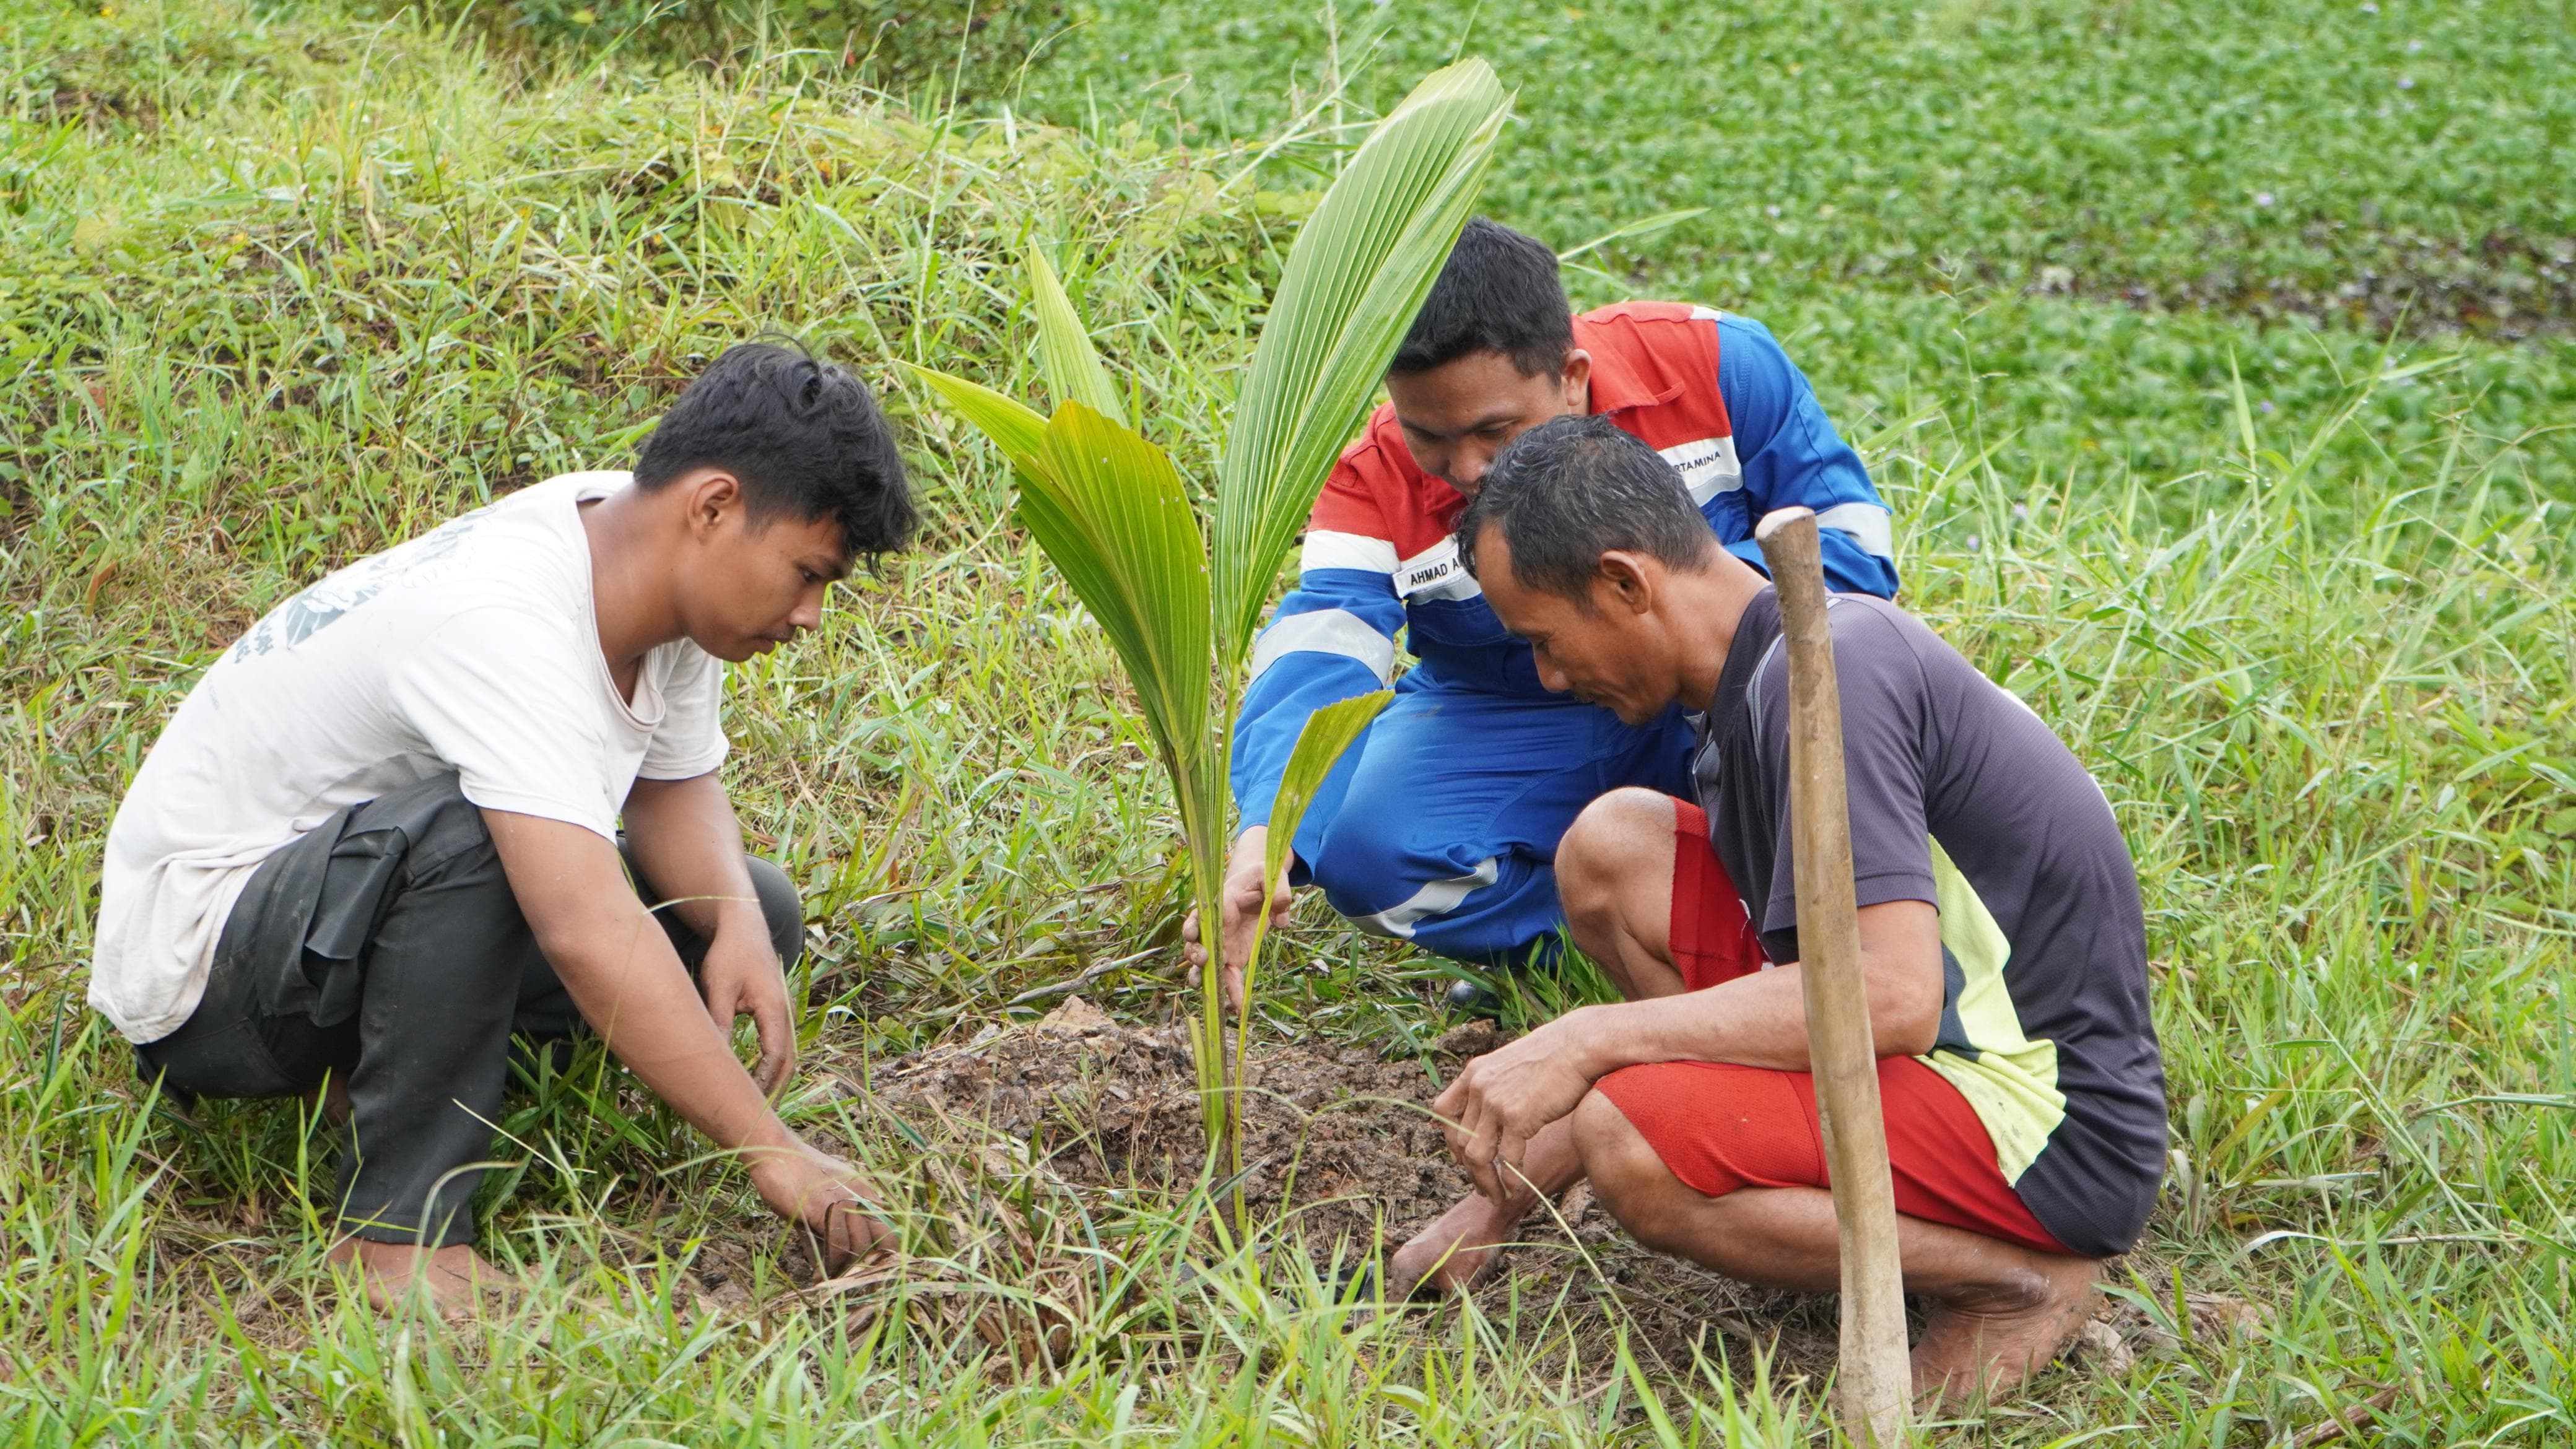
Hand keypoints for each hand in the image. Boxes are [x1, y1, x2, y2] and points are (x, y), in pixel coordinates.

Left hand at [699, 917, 794, 1094]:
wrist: (744, 928)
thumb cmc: (729, 955)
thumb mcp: (719, 987)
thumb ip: (718, 1022)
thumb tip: (712, 1057)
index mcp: (775, 1010)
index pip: (775, 1057)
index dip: (764, 1083)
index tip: (747, 1105)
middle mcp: (786, 1015)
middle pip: (788, 1062)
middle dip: (774, 1091)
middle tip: (754, 1118)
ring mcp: (784, 1014)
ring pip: (786, 1056)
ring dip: (774, 1081)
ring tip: (756, 1107)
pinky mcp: (777, 1013)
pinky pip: (780, 1047)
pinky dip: (772, 1067)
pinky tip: (756, 1080)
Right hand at [750, 1142, 894, 1275]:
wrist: (775, 1153)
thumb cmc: (794, 1176)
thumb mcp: (818, 1203)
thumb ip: (826, 1232)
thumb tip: (824, 1267)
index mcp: (864, 1191)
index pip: (889, 1226)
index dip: (885, 1252)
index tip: (872, 1271)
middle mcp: (860, 1196)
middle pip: (880, 1239)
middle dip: (868, 1265)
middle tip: (852, 1280)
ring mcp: (843, 1202)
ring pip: (860, 1245)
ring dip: (846, 1269)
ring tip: (833, 1280)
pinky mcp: (823, 1210)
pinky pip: (837, 1245)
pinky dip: (830, 1265)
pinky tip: (819, 1274)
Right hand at [1180, 825, 1292, 1010]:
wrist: (1258, 884)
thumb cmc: (1260, 877)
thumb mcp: (1270, 877)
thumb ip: (1278, 892)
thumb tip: (1283, 920)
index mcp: (1219, 905)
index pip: (1201, 917)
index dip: (1193, 927)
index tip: (1192, 935)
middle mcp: (1214, 927)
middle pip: (1195, 943)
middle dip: (1194, 954)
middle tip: (1202, 960)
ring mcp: (1221, 945)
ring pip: (1204, 966)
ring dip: (1204, 979)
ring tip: (1210, 994)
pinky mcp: (1232, 957)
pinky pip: (1228, 977)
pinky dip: (1230, 993)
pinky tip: (1236, 1009)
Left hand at [1433, 1014, 1603, 1205]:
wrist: (1578, 1046)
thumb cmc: (1553, 1057)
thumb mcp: (1510, 1065)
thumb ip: (1495, 1085)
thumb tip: (1492, 1111)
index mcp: (1473, 1073)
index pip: (1443, 1112)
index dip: (1450, 1140)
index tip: (1462, 1158)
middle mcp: (1478, 1087)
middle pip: (1459, 1140)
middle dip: (1470, 1170)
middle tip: (1482, 1187)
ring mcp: (1495, 1103)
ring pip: (1478, 1156)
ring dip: (1486, 1182)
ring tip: (1497, 1197)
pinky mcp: (1517, 1117)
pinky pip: (1507, 1160)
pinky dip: (1510, 1180)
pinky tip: (1517, 1189)